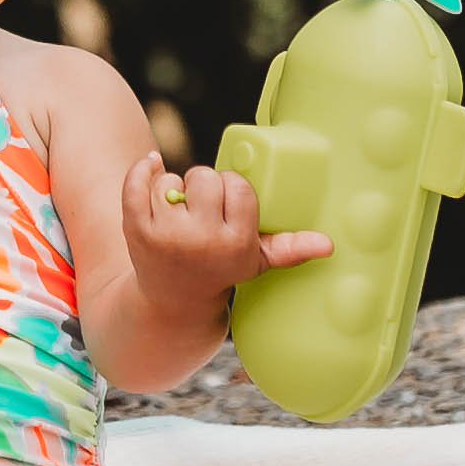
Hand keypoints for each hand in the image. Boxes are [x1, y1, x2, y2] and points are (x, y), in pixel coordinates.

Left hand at [118, 150, 330, 307]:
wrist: (172, 300)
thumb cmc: (220, 270)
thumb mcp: (255, 262)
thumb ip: (290, 248)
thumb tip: (328, 244)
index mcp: (235, 244)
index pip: (239, 187)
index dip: (232, 187)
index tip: (228, 200)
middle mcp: (201, 240)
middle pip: (205, 177)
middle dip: (204, 184)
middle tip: (203, 206)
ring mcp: (165, 235)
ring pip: (171, 180)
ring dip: (174, 187)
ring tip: (179, 210)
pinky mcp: (136, 230)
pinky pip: (137, 182)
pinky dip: (143, 169)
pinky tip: (152, 164)